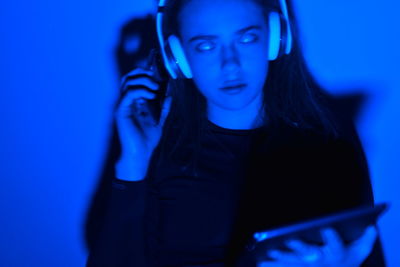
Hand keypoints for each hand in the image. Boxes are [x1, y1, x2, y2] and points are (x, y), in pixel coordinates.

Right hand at [114, 67, 171, 180]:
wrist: (139, 154)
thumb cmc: (146, 140)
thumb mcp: (159, 121)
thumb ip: (164, 108)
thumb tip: (169, 95)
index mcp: (134, 103)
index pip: (135, 81)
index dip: (144, 73)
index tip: (158, 74)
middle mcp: (126, 102)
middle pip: (128, 77)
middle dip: (142, 73)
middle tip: (155, 79)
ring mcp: (123, 106)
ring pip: (127, 82)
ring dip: (143, 81)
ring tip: (155, 87)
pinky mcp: (122, 111)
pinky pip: (129, 94)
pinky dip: (141, 91)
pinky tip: (151, 96)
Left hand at [257, 226, 376, 266]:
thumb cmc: (345, 263)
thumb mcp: (358, 253)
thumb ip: (365, 240)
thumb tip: (371, 226)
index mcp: (336, 254)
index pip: (336, 246)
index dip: (331, 237)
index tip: (327, 228)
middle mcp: (320, 261)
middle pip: (310, 253)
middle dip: (299, 246)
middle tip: (289, 239)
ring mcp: (307, 266)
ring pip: (292, 262)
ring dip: (280, 258)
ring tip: (268, 253)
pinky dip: (272, 266)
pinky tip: (260, 263)